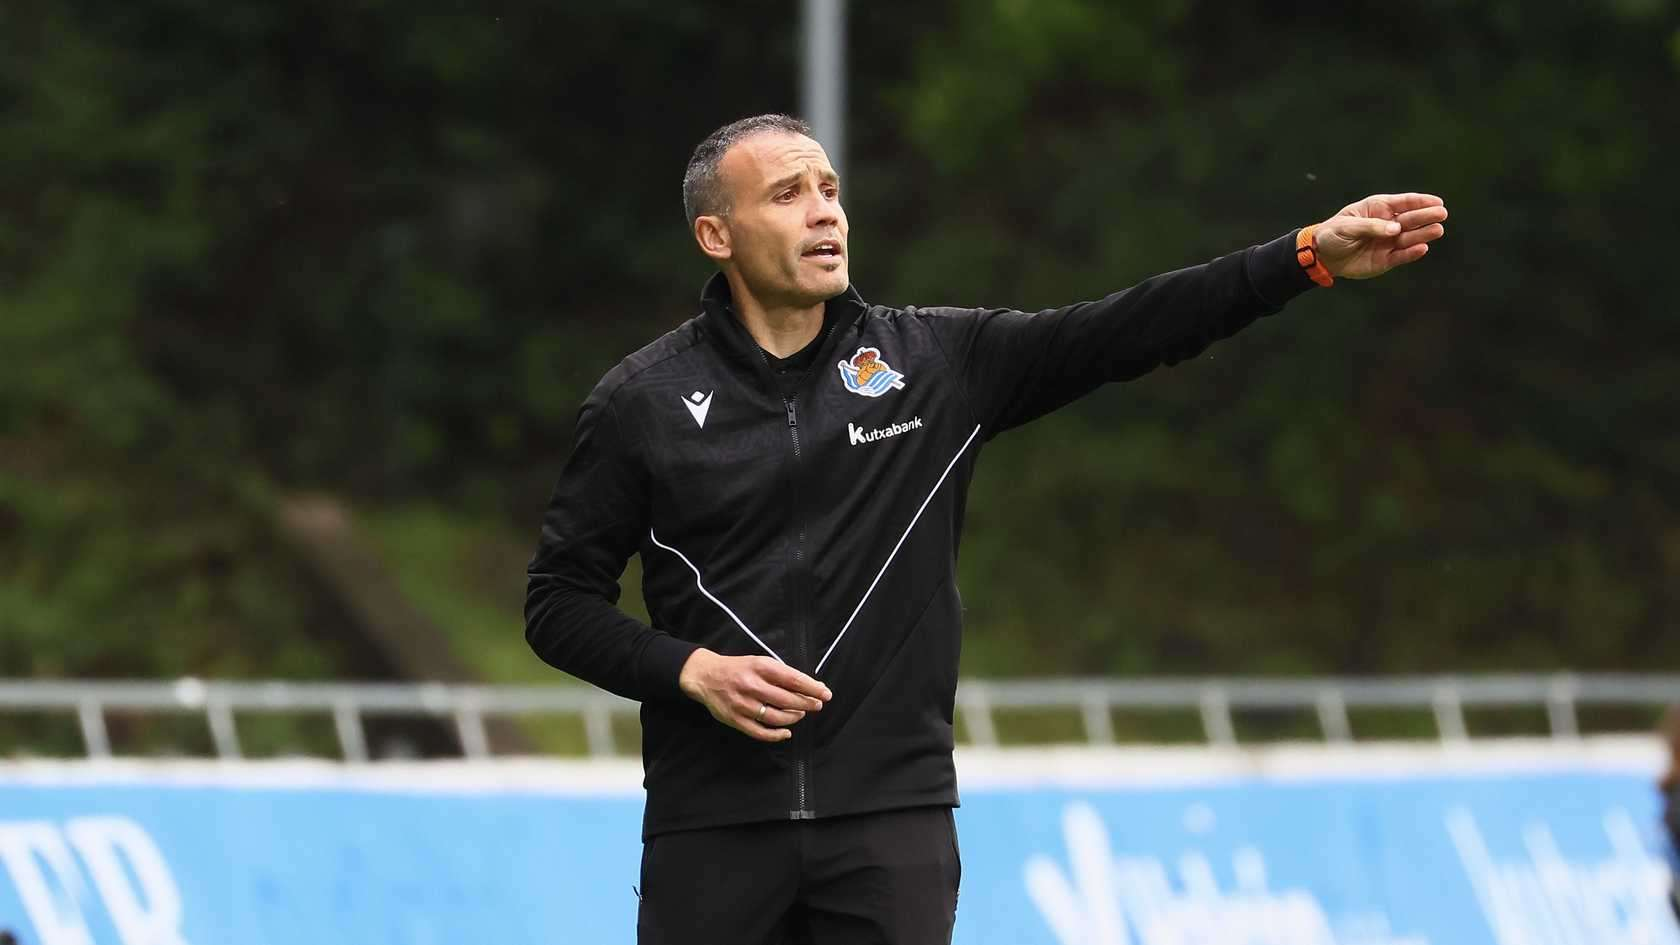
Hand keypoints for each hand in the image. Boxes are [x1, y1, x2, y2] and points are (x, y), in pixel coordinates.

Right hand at [678, 649, 831, 741]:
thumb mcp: (759, 662)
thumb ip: (782, 673)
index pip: (793, 679)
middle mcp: (752, 685)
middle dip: (807, 703)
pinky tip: (786, 732)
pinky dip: (776, 735)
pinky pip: (760, 732)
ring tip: (800, 714)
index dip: (812, 688)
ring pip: (776, 717)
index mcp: (760, 667)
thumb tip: (811, 685)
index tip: (826, 694)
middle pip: (787, 699)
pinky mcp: (735, 720)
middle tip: (817, 705)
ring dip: (793, 717)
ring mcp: (743, 704)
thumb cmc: (738, 668)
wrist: (705, 676)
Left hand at [1313, 193, 1447, 278]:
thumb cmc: (1332, 235)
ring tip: (1437, 230)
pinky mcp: (1386, 259)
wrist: (1321, 257)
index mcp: (1378, 209)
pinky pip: (1401, 256)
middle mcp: (1387, 224)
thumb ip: (1370, 227)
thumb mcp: (1346, 227)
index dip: (1420, 201)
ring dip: (1423, 234)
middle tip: (1442, 214)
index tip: (1437, 202)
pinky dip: (1411, 253)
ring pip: (1410, 237)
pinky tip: (1422, 248)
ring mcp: (1388, 242)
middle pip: (1411, 219)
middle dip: (1426, 216)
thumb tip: (1395, 229)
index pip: (1403, 202)